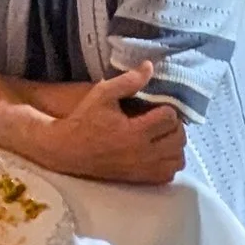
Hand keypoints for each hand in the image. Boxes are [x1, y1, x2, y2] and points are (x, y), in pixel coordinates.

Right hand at [59, 66, 188, 183]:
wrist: (67, 150)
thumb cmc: (85, 119)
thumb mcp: (102, 93)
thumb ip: (128, 81)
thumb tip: (150, 66)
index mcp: (134, 131)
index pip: (169, 119)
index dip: (167, 108)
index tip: (157, 106)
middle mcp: (141, 153)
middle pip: (178, 139)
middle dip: (175, 126)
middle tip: (163, 118)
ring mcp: (141, 169)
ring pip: (177, 160)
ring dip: (176, 145)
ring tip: (163, 135)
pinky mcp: (138, 178)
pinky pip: (168, 175)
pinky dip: (170, 162)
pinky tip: (160, 151)